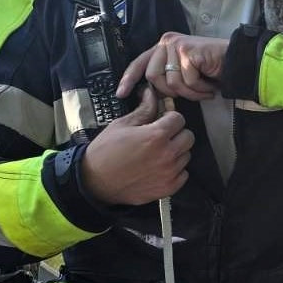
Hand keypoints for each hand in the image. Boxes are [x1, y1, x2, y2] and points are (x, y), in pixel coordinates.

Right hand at [81, 89, 193, 205]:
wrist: (94, 182)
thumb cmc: (105, 152)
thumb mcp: (122, 125)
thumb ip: (143, 110)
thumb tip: (151, 94)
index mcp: (157, 135)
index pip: (179, 119)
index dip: (169, 118)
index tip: (162, 122)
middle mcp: (167, 154)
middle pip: (188, 137)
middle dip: (176, 134)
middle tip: (161, 138)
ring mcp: (169, 172)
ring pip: (186, 155)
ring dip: (176, 152)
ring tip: (157, 154)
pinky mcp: (168, 188)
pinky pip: (183, 174)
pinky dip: (175, 171)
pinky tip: (159, 168)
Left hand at [117, 32, 226, 100]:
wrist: (236, 61)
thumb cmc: (211, 69)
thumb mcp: (183, 71)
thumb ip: (166, 75)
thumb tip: (148, 92)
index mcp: (162, 46)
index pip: (140, 63)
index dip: (129, 79)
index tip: (121, 93)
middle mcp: (167, 42)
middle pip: (154, 76)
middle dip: (171, 91)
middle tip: (189, 93)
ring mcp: (177, 45)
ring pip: (171, 82)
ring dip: (190, 93)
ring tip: (203, 89)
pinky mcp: (187, 51)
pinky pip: (187, 81)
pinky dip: (200, 89)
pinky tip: (209, 86)